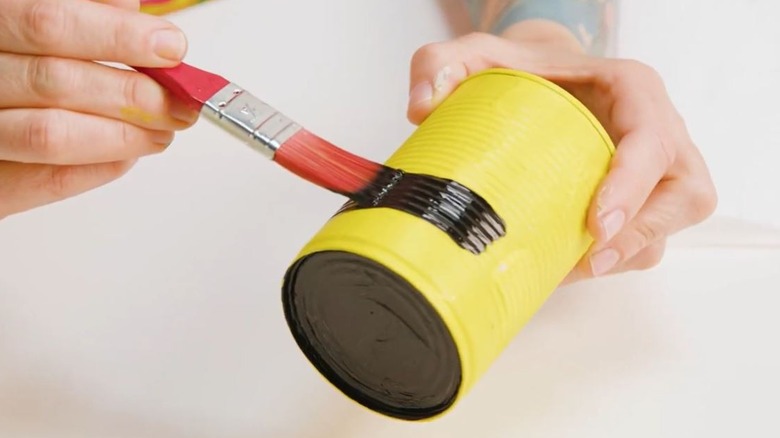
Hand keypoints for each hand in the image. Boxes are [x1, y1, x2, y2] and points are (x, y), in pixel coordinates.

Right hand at [0, 0, 197, 218]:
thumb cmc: (15, 58)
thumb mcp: (31, 15)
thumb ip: (79, 11)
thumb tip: (135, 15)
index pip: (50, 22)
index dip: (119, 37)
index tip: (170, 46)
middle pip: (56, 81)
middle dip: (133, 93)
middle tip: (179, 101)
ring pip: (50, 134)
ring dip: (123, 134)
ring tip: (163, 129)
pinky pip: (48, 180)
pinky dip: (101, 166)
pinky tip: (129, 154)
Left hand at [406, 29, 716, 280]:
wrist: (542, 83)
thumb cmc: (522, 72)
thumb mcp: (478, 55)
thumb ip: (441, 65)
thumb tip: (420, 108)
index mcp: (632, 89)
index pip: (654, 138)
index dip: (633, 185)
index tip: (595, 224)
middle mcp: (659, 127)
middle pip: (684, 191)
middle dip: (642, 231)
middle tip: (590, 258)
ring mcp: (659, 167)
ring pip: (673, 221)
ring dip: (631, 251)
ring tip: (575, 267)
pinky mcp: (646, 197)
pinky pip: (650, 237)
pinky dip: (619, 257)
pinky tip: (572, 263)